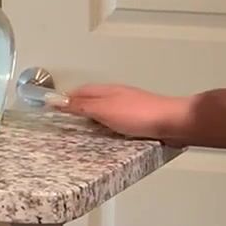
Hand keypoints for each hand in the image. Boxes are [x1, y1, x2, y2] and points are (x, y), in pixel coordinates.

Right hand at [63, 83, 181, 140]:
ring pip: (105, 110)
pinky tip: (107, 135)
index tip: (52, 108)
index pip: (79, 92)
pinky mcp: (139, 120)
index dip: (65, 100)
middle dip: (78, 107)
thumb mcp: (104, 110)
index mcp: (106, 90)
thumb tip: (58, 101)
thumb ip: (81, 106)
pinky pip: (117, 122)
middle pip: (92, 99)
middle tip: (64, 119)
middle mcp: (117, 96)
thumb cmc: (141, 115)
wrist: (172, 123)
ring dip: (93, 117)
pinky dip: (107, 126)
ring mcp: (129, 108)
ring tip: (81, 129)